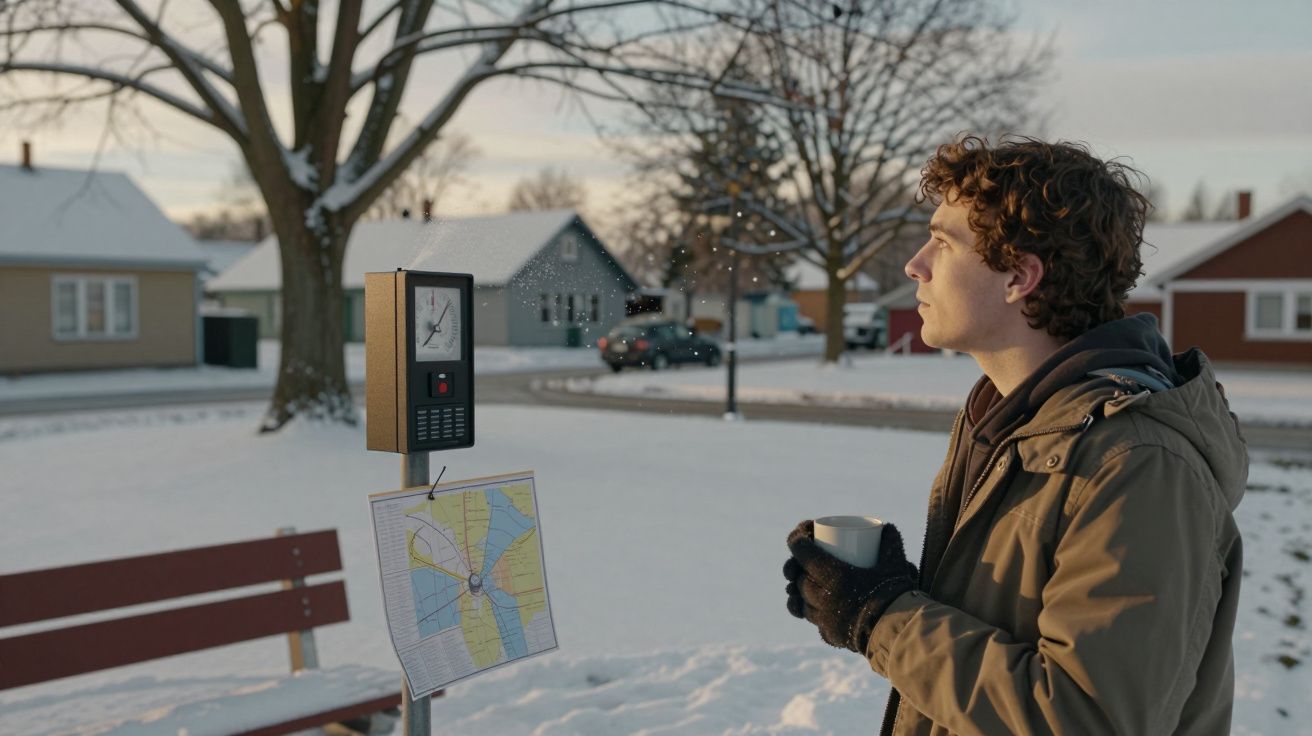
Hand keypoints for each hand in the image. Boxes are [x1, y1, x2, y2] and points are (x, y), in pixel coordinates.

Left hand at [783, 520, 917, 652]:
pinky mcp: (828, 634)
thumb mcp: (894, 564)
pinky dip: (809, 610)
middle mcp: (822, 597)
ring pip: (800, 600)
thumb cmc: (894, 595)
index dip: (798, 538)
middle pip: (799, 578)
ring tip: (806, 581)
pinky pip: (812, 619)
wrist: (897, 633)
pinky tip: (810, 606)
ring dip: (800, 589)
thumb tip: (887, 528)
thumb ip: (891, 543)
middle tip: (806, 559)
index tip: (805, 532)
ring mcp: (823, 618)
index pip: (801, 551)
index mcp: (832, 576)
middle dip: (798, 566)